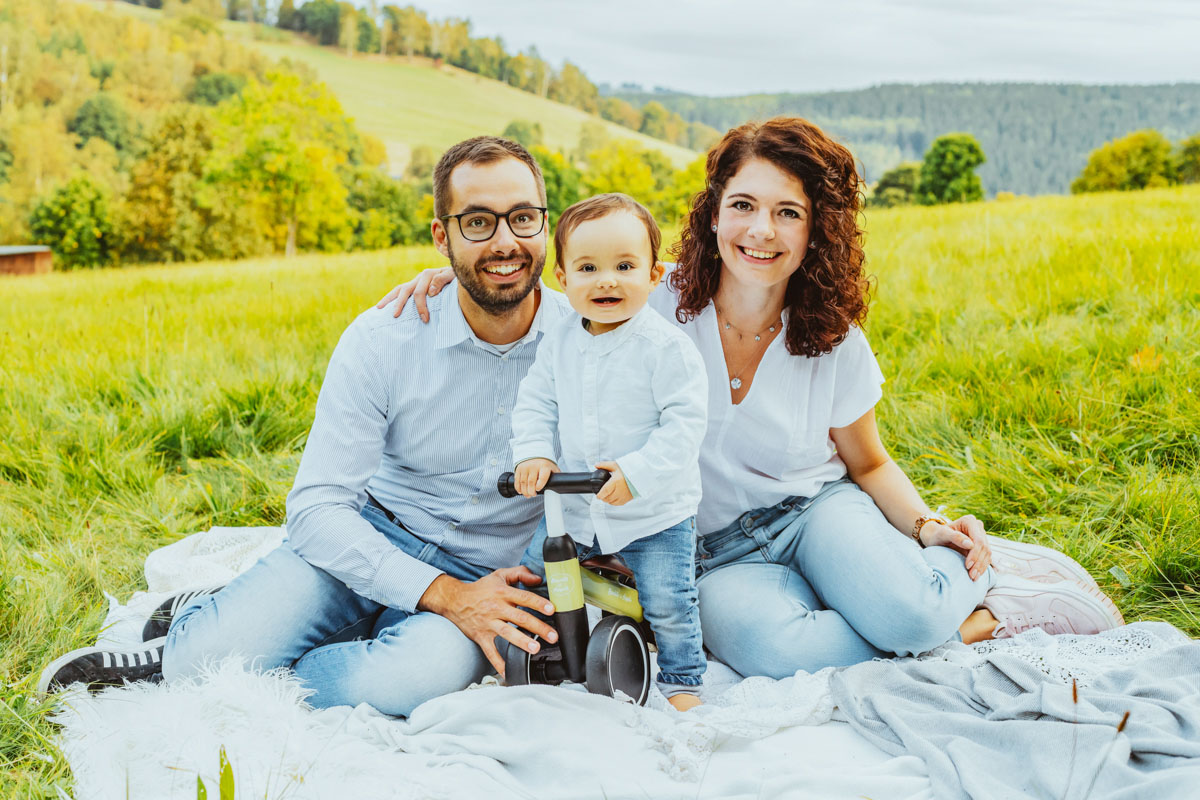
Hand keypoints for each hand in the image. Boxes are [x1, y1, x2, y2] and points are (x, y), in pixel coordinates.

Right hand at [375, 266, 455, 320]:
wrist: (458, 273)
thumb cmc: (456, 279)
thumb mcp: (453, 277)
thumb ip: (443, 280)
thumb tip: (430, 291)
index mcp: (429, 275)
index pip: (421, 292)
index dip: (421, 306)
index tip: (425, 319)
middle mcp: (420, 277)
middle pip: (407, 290)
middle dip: (401, 304)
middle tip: (396, 316)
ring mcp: (415, 281)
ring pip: (399, 289)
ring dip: (389, 299)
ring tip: (379, 308)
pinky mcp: (414, 286)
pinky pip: (399, 291)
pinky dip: (391, 297)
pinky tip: (382, 306)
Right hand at [418, 569, 557, 676]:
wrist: (455, 600)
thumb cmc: (481, 589)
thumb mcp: (500, 575)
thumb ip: (520, 573)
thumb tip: (538, 579)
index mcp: (502, 593)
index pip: (524, 597)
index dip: (538, 603)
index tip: (551, 609)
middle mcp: (496, 608)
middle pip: (520, 618)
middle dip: (538, 627)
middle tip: (553, 636)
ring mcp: (488, 624)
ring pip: (507, 633)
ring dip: (522, 642)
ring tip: (535, 649)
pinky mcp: (481, 637)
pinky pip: (490, 652)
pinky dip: (499, 663)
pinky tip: (508, 673)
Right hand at [514, 458, 558, 497]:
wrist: (534, 451)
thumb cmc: (545, 462)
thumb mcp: (552, 467)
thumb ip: (556, 476)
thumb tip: (561, 485)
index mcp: (544, 466)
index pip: (542, 477)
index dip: (540, 485)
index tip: (538, 489)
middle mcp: (534, 466)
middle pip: (531, 482)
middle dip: (531, 491)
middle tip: (533, 495)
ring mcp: (525, 467)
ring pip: (523, 482)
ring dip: (525, 491)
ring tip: (528, 495)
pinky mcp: (519, 468)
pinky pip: (517, 480)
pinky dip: (518, 487)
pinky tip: (521, 491)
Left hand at [593, 461, 632, 505]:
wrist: (640, 474)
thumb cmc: (628, 469)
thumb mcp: (615, 465)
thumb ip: (604, 465)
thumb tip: (596, 465)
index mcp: (616, 481)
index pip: (605, 491)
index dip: (599, 495)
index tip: (597, 495)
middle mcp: (620, 490)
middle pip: (607, 498)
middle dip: (603, 497)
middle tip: (601, 494)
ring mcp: (624, 495)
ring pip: (612, 502)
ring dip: (608, 500)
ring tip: (607, 496)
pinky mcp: (628, 498)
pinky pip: (618, 504)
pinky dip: (614, 502)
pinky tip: (613, 498)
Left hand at [918, 514, 991, 579]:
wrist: (936, 537)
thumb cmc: (937, 534)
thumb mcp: (942, 534)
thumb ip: (955, 537)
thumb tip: (970, 545)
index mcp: (970, 521)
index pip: (978, 540)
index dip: (975, 554)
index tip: (967, 566)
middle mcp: (978, 527)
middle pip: (984, 547)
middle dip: (979, 563)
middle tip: (972, 576)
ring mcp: (981, 536)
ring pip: (987, 553)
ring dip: (982, 567)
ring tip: (974, 577)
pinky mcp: (981, 546)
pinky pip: (986, 557)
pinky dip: (982, 566)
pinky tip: (976, 574)